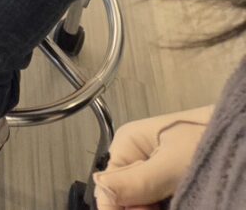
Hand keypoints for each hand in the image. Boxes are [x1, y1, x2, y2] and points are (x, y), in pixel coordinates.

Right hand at [93, 106, 211, 209]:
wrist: (240, 133)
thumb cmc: (208, 139)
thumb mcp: (172, 163)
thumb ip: (137, 180)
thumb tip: (102, 191)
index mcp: (127, 145)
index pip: (108, 185)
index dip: (119, 207)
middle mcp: (136, 159)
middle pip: (125, 198)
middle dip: (141, 209)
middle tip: (167, 208)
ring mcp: (154, 174)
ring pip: (142, 204)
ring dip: (154, 209)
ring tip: (178, 205)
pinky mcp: (171, 185)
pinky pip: (158, 203)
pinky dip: (166, 209)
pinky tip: (179, 206)